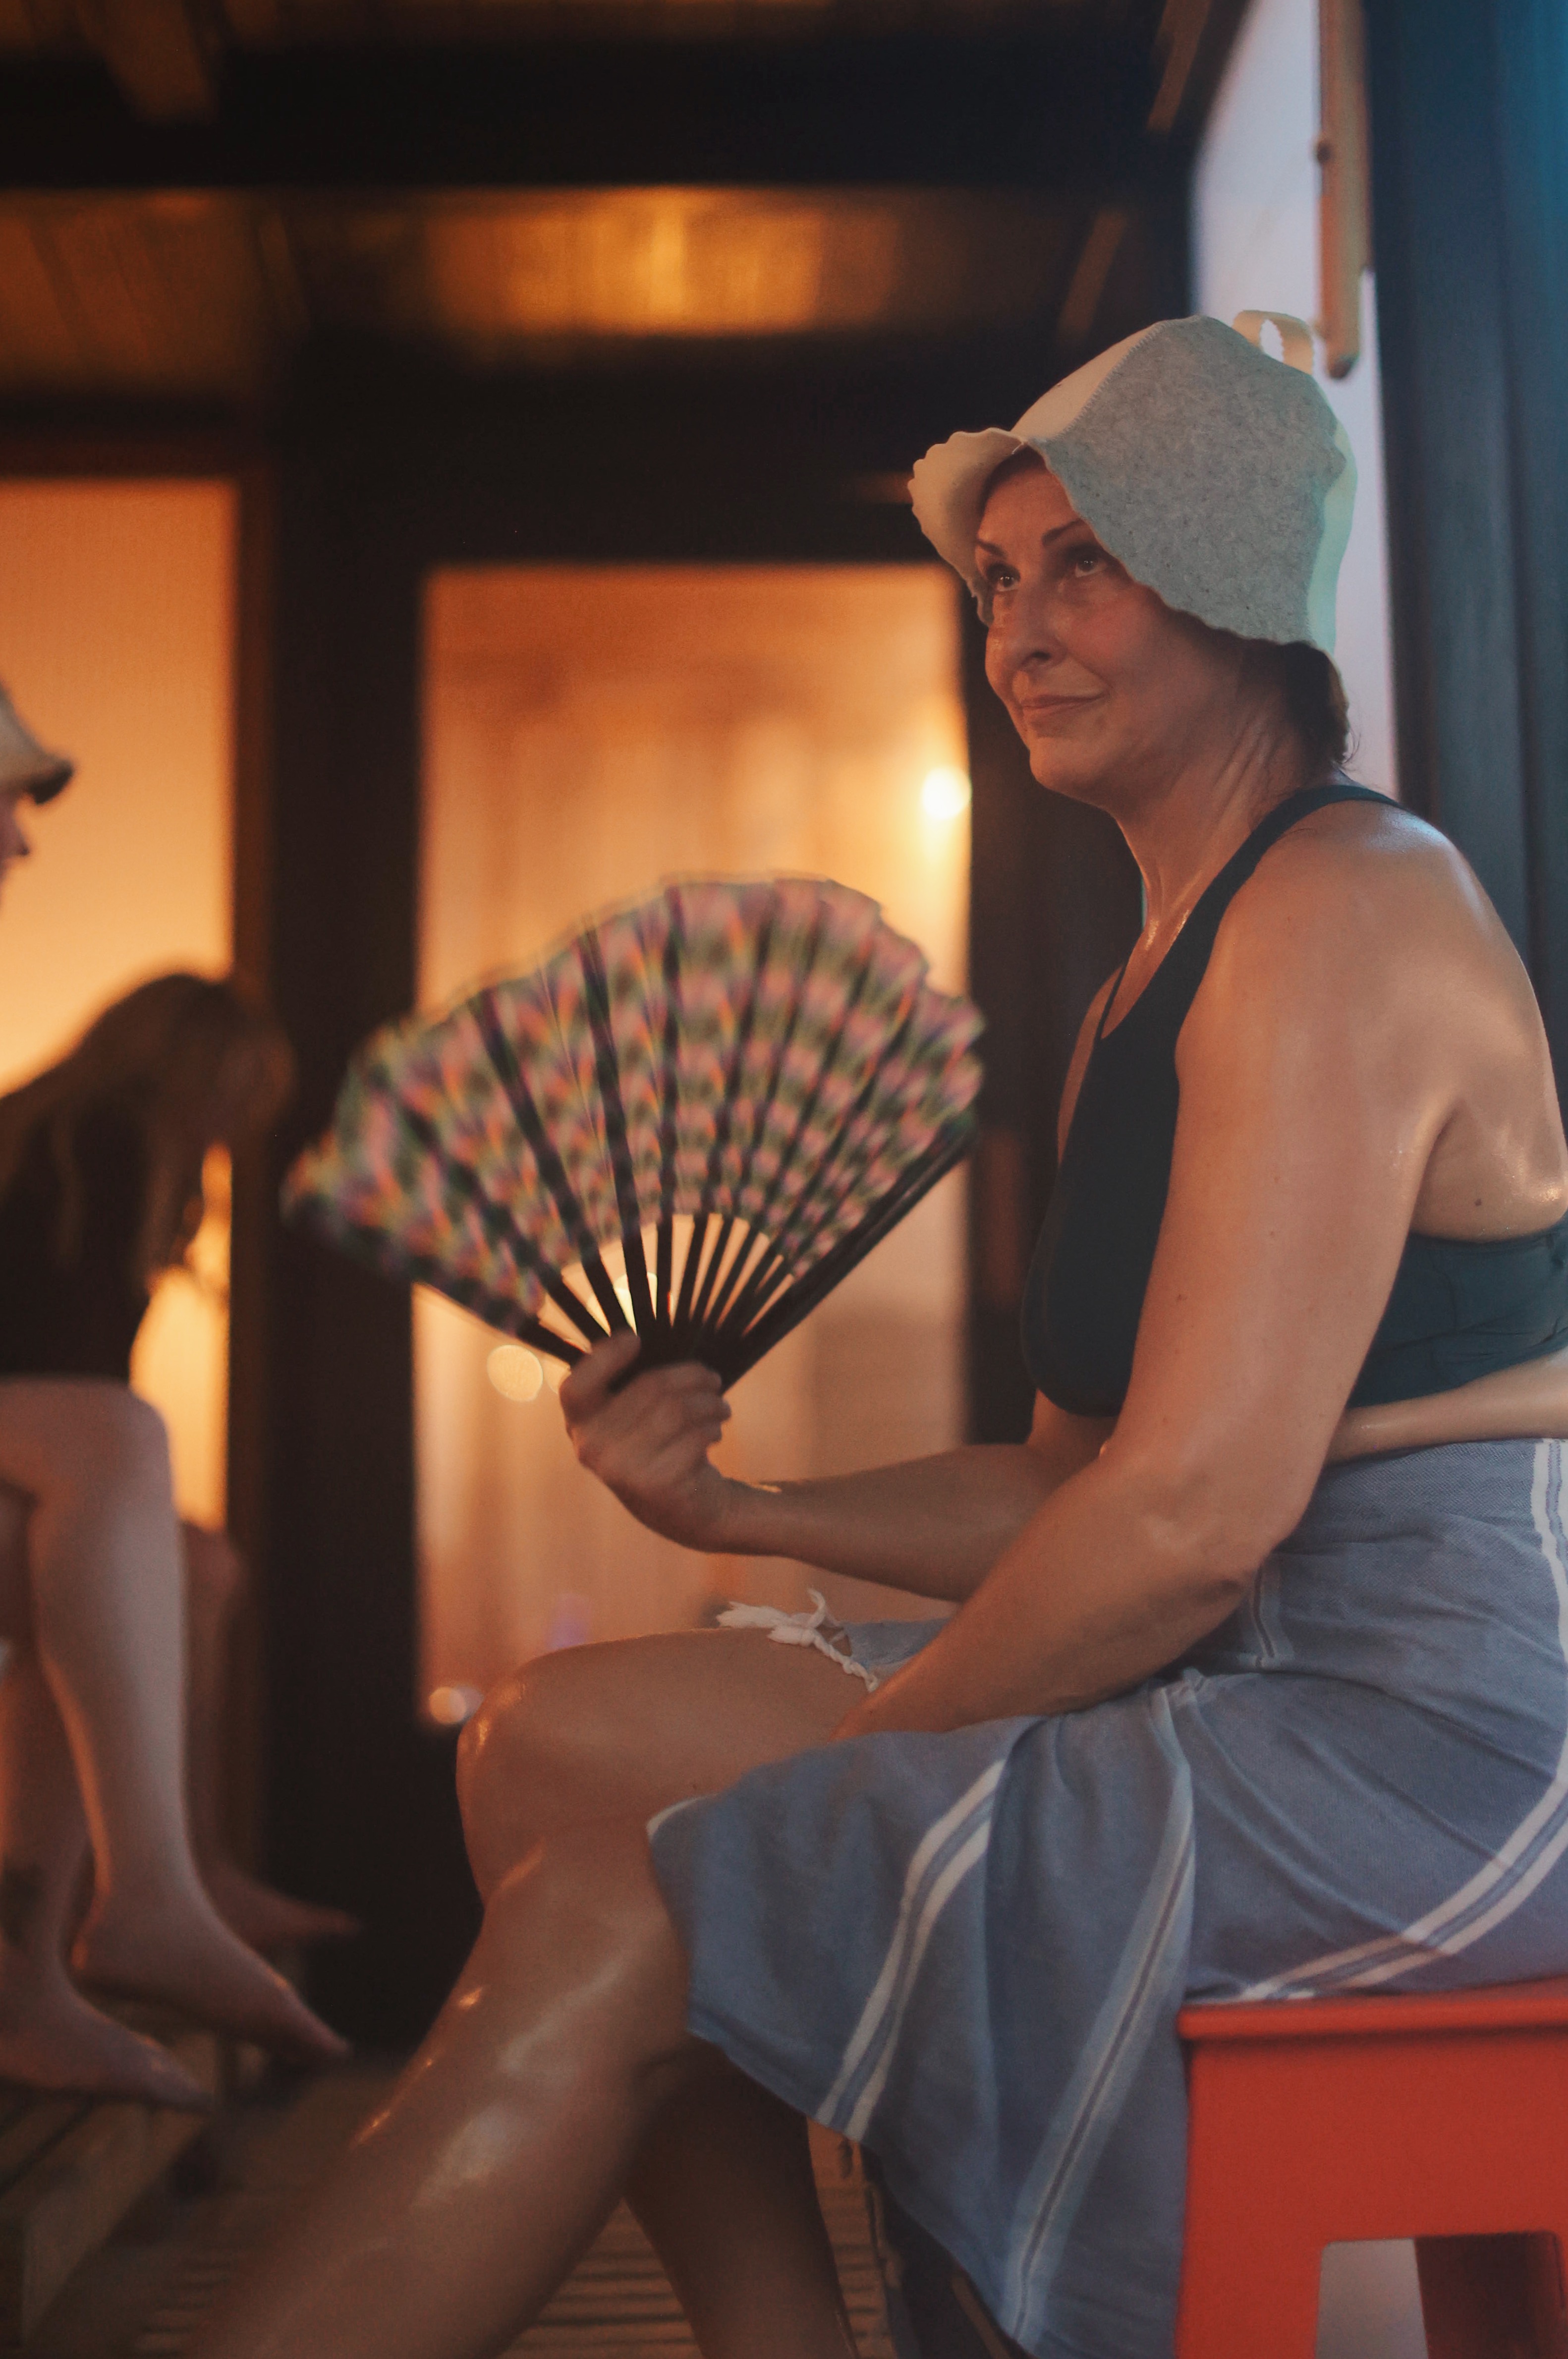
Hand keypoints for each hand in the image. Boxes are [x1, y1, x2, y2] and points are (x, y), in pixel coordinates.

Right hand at [559, 1330, 738, 1550]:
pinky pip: (694, 1436)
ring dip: (709, 1402)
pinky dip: (712, 1428)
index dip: (605, 1357)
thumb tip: (639, 1335)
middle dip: (692, 1377)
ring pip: (677, 1410)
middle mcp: (591, 1447)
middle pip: (650, 1387)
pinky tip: (714, 1432)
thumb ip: (630, 1379)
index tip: (635, 1339)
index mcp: (579, 1423)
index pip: (577, 1386)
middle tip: (713, 1379)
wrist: (681, 1508)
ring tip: (720, 1406)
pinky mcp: (655, 1485)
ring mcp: (620, 1469)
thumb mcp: (634, 1414)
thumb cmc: (658, 1444)